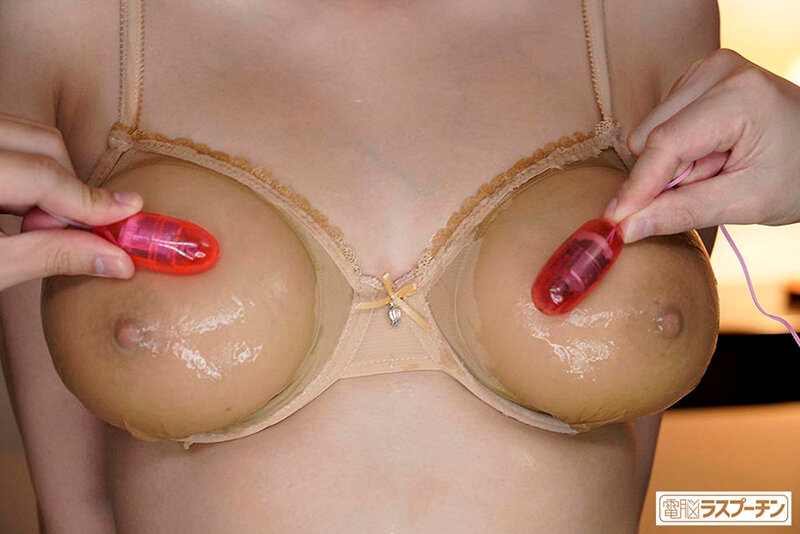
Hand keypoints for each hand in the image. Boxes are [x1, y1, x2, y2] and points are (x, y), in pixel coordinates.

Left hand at [0, 113, 141, 290]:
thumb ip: (51, 257)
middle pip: (43, 142)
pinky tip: (15, 208)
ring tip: (30, 223)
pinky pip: (15, 139)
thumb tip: (117, 259)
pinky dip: (28, 170)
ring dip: (49, 177)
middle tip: (57, 231)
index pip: (42, 172)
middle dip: (66, 188)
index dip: (88, 200)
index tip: (127, 217)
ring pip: (31, 134)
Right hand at [603, 49, 799, 242]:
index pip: (666, 145)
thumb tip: (626, 227)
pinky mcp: (698, 79)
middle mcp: (717, 70)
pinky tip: (712, 152)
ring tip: (717, 167)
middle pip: (650, 136)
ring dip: (673, 163)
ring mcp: (706, 70)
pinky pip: (660, 123)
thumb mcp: (747, 202)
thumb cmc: (799, 176)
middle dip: (666, 175)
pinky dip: (679, 149)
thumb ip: (683, 211)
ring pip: (650, 131)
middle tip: (710, 185)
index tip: (613, 222)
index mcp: (738, 95)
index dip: (637, 188)